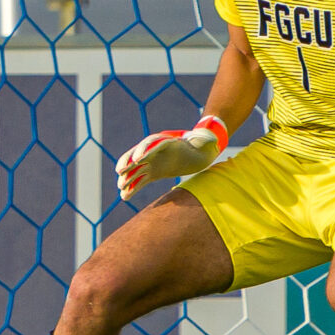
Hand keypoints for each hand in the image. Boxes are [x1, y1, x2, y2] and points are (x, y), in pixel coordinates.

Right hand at [114, 115, 228, 199]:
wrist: (199, 152)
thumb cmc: (203, 145)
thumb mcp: (207, 141)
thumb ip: (207, 139)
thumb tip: (215, 137)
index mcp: (168, 140)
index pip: (152, 143)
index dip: (144, 150)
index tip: (138, 159)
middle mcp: (156, 150)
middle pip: (138, 154)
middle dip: (128, 162)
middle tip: (120, 172)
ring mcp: (153, 162)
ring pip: (136, 169)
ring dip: (128, 178)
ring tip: (121, 188)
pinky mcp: (153, 172)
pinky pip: (140, 180)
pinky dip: (133, 187)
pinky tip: (125, 196)